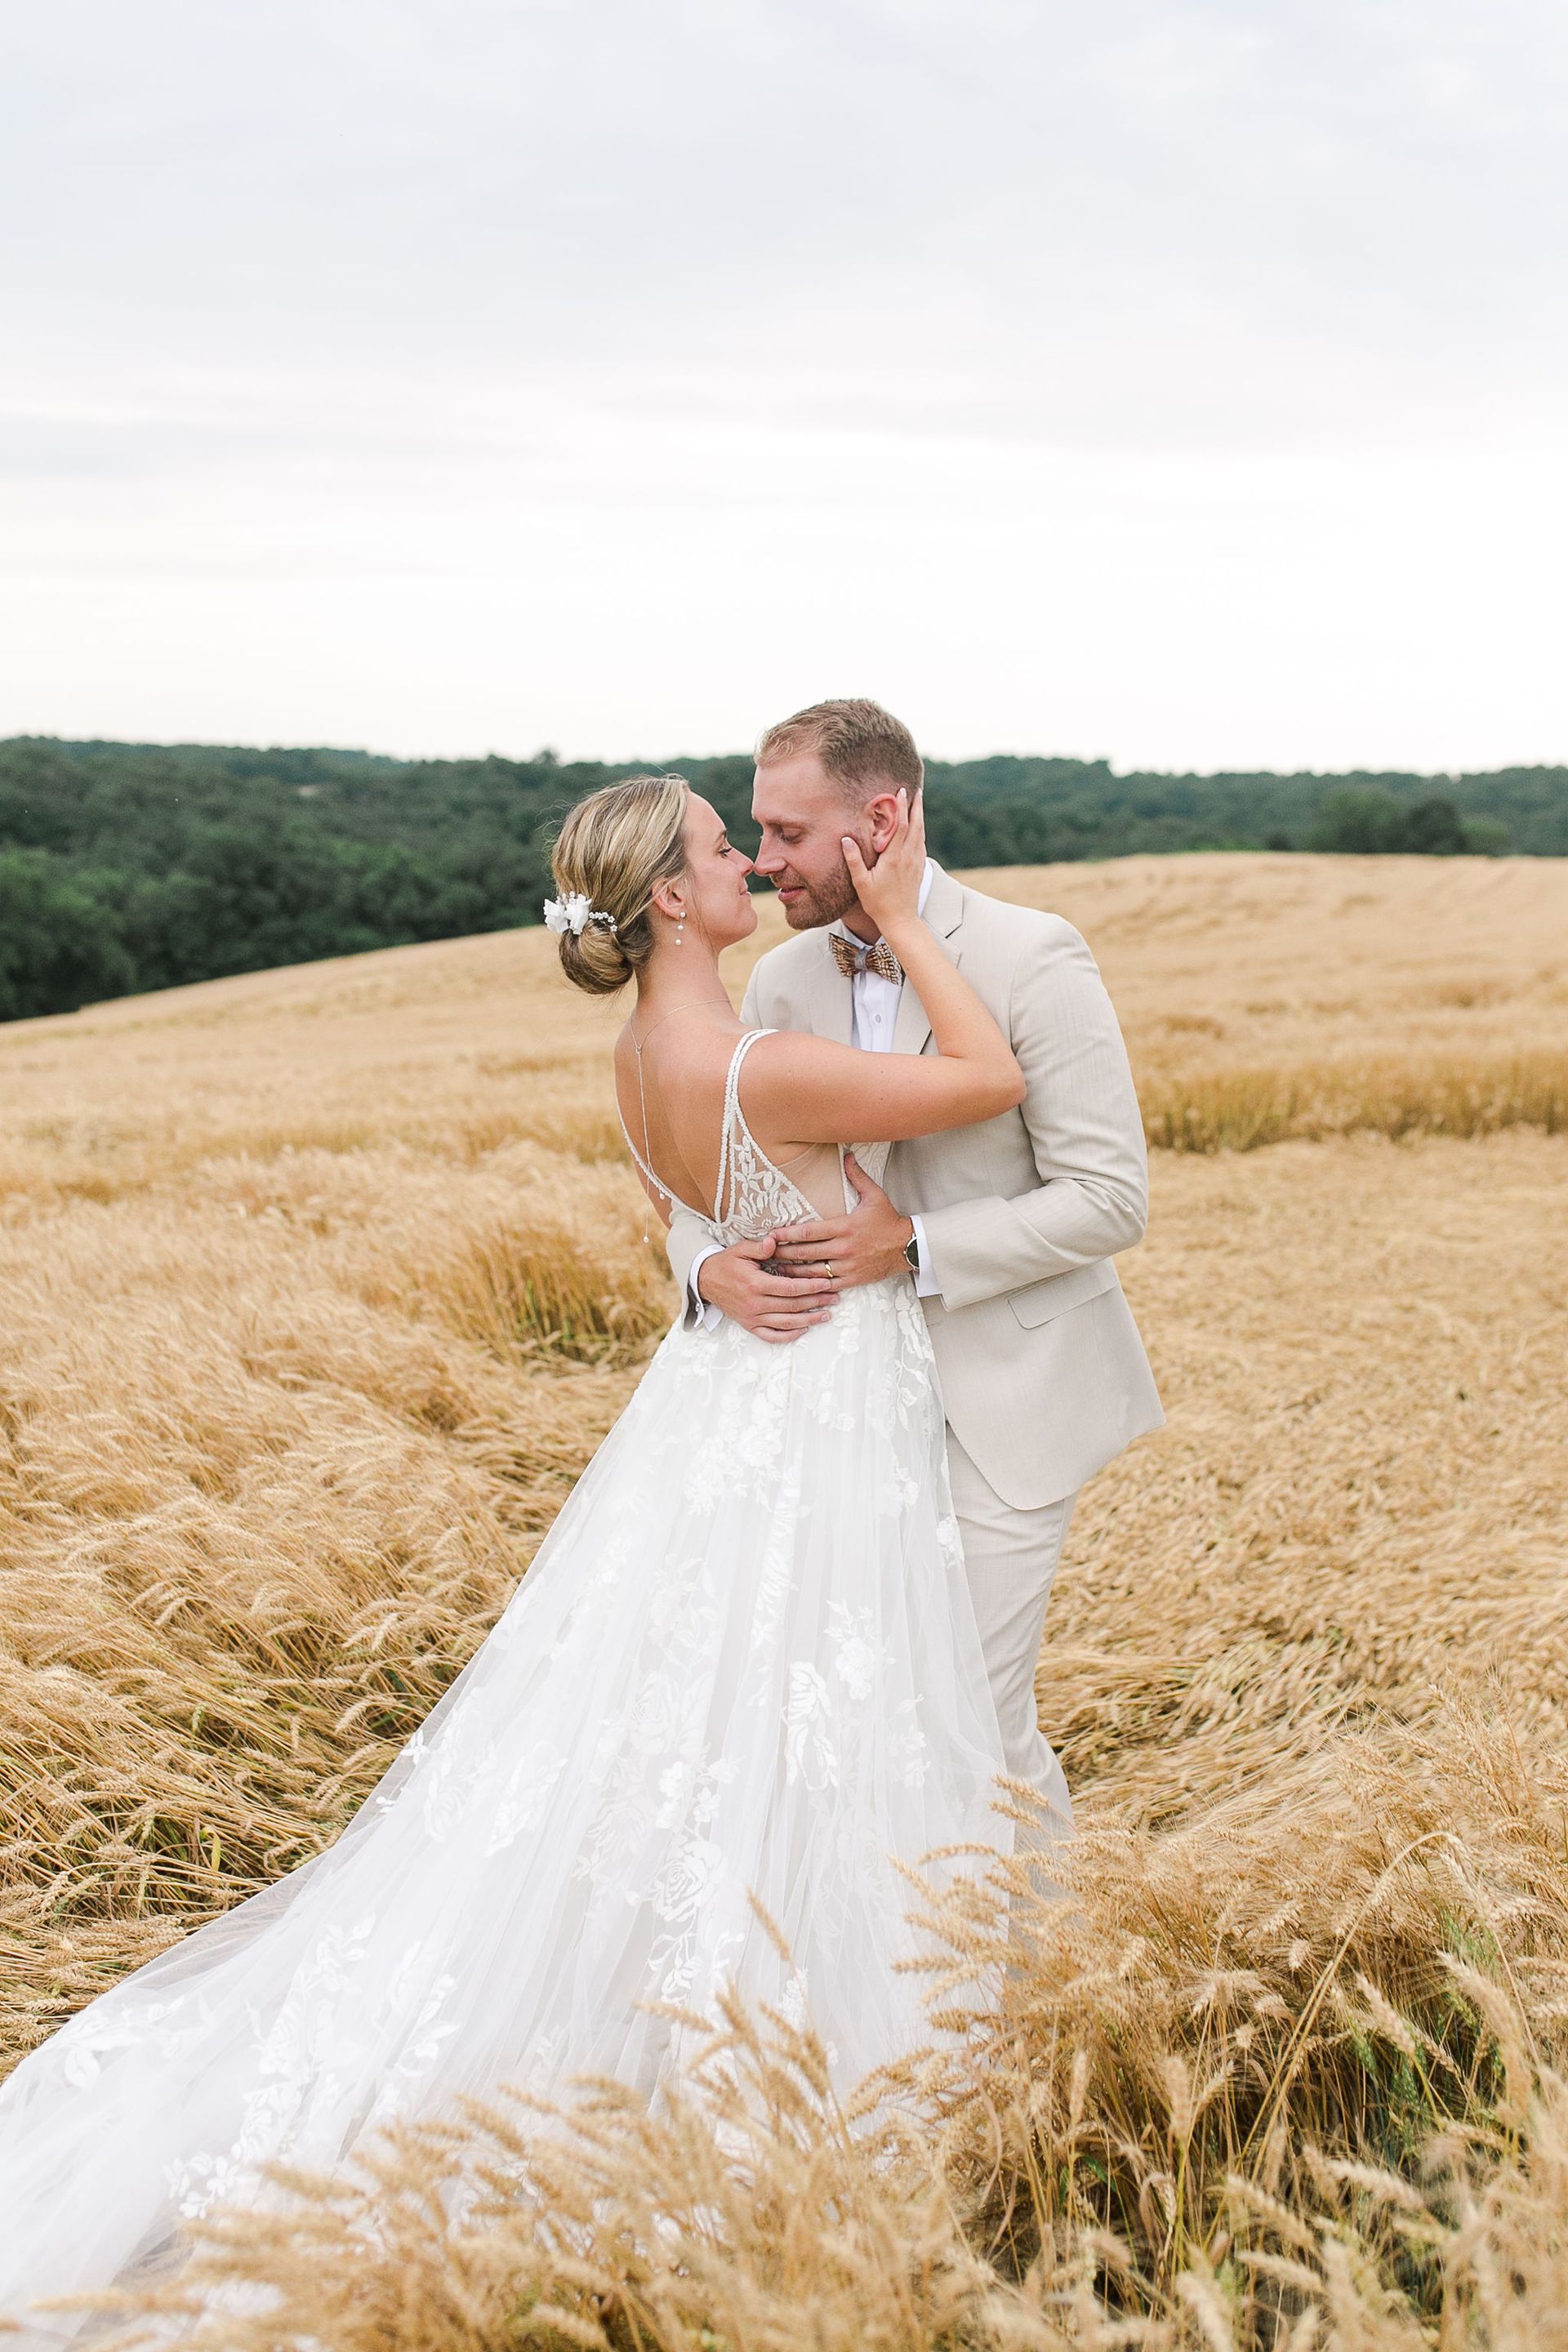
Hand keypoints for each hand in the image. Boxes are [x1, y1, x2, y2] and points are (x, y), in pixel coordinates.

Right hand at [695, 1233, 837, 1344]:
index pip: (790, 1288)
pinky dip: (788, 1336)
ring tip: (827, 1315)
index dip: (810, 1286)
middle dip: (816, 1302)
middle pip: (792, 1306)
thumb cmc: (727, 1263)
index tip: (827, 1283)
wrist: (705, 1280)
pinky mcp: (749, 1326)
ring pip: (786, 1323)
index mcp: (755, 1284)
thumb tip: (775, 1241)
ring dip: (809, 1320)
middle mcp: (754, 1304)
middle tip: (835, 1298)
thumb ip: (760, 1246)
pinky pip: (771, 1336)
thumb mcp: (741, 1249)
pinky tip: (803, 1329)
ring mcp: (751, 1318)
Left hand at [769, 1154, 913, 1290]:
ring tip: (776, 1269)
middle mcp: (843, 1248)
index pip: (808, 1231)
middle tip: (765, 1253)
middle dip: (783, 1253)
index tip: (771, 1235)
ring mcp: (847, 1266)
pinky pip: (826, 1284)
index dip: (787, 1234)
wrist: (908, 1246)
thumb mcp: (875, 1195)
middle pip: (804, 1253)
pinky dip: (810, 1285)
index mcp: (844, 1227)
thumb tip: (847, 1155)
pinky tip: (798, 1284)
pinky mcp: (852, 1279)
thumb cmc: (888, 1220)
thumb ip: (857, 1176)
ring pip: (812, 1272)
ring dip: (792, 1271)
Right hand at [842, 788, 925, 940]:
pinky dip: (920, 832)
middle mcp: (908, 857)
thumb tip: (845, 839)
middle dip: (916, 807)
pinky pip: (921, 844)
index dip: (901, 807)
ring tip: (918, 804)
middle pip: (916, 826)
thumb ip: (854, 860)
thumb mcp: (861, 883)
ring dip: (920, 817)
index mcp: (894, 858)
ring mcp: (916, 863)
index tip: (901, 791)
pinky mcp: (919, 869)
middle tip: (917, 790)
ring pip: (920, 834)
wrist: (900, 921)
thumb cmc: (878, 903)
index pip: (900, 826)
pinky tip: (918, 829)